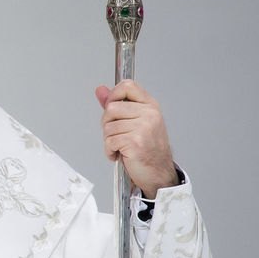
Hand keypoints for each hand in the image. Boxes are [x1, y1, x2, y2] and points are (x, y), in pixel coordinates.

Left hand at [95, 80, 178, 198]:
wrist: (158, 172)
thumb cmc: (146, 148)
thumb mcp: (134, 121)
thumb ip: (116, 104)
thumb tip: (100, 89)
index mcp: (150, 106)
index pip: (127, 85)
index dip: (113, 95)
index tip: (112, 108)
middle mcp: (149, 114)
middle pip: (111, 107)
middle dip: (107, 123)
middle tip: (117, 134)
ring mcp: (144, 127)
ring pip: (108, 126)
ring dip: (109, 139)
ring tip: (121, 146)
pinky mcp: (135, 141)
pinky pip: (109, 141)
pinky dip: (109, 151)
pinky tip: (119, 154)